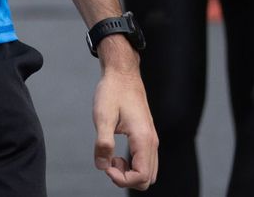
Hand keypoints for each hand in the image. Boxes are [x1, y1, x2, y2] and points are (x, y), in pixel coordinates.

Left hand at [91, 49, 157, 189]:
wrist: (122, 74)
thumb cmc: (112, 92)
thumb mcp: (102, 117)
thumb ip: (103, 143)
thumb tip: (102, 166)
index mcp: (143, 139)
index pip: (141, 176)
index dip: (122, 179)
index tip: (106, 166)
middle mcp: (152, 142)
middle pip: (147, 179)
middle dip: (126, 178)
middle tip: (108, 162)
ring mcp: (151, 140)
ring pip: (147, 172)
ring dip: (129, 173)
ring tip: (110, 157)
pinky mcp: (147, 137)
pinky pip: (145, 161)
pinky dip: (132, 165)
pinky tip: (115, 153)